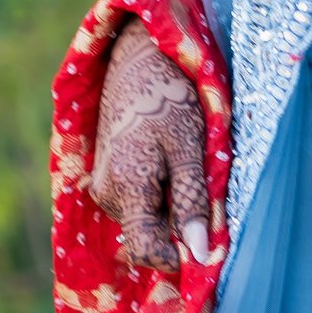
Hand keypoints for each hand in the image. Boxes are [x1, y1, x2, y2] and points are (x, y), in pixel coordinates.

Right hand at [88, 18, 211, 273]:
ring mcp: (103, 183)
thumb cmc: (170, 96)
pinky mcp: (108, 174)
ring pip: (146, 216)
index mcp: (126, 188)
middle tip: (202, 179)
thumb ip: (192, 202)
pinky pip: (138, 198)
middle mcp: (107, 193)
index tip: (208, 244)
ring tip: (186, 160)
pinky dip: (160, 189)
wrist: (138, 56)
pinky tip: (171, 157)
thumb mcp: (190, 147)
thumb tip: (201, 257)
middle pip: (149, 234)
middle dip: (180, 222)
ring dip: (171, 202)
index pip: (146, 251)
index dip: (178, 257)